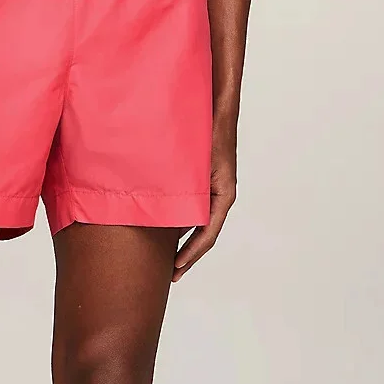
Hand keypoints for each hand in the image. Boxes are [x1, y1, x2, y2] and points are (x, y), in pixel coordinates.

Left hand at [172, 129, 236, 281]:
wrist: (215, 108)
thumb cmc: (210, 132)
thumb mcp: (199, 166)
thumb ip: (188, 191)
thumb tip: (167, 217)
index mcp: (223, 196)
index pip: (207, 235)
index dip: (191, 255)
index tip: (176, 269)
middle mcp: (218, 196)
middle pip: (202, 234)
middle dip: (186, 254)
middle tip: (169, 274)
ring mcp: (211, 189)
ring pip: (196, 221)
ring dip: (181, 238)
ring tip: (163, 257)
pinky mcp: (202, 181)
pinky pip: (191, 206)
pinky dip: (179, 220)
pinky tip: (161, 226)